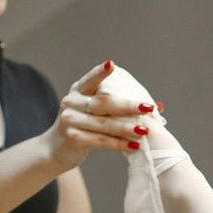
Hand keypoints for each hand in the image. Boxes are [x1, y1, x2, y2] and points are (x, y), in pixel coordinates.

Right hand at [41, 60, 155, 171]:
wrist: (56, 148)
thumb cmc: (83, 125)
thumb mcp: (91, 109)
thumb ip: (112, 104)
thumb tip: (156, 105)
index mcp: (77, 90)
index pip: (91, 79)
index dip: (100, 72)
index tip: (112, 65)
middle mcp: (71, 102)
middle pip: (103, 103)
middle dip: (128, 106)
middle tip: (148, 107)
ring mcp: (69, 120)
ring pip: (103, 124)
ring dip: (126, 128)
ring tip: (144, 130)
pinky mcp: (72, 138)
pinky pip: (100, 141)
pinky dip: (119, 144)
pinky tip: (134, 146)